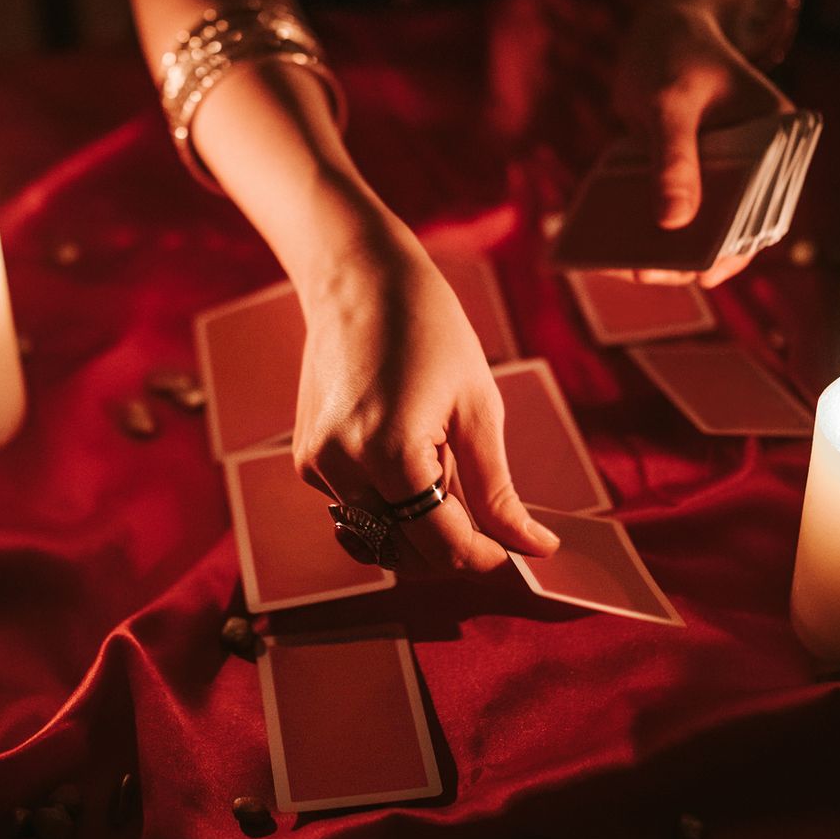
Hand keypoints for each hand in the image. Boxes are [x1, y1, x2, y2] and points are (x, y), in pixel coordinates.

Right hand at [293, 237, 560, 574]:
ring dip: (417, 530)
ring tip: (446, 473)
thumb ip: (498, 491)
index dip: (485, 556)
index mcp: (389, 454)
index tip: (516, 551)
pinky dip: (390, 503)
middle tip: (491, 521)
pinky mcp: (306, 461)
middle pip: (404, 552)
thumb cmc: (430, 331)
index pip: (442, 544)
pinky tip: (409, 454)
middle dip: (451, 548)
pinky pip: (356, 507)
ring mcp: (316, 467)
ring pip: (377, 537)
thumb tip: (533, 548)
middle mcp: (341, 468)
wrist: (359, 282)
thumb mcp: (479, 409)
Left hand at [610, 0, 791, 288]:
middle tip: (641, 272)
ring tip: (617, 263)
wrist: (660, 31)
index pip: (765, 210)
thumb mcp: (670, 102)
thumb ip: (675, 157)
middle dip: (688, 256)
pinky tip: (607, 242)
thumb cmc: (674, 55)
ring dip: (661, 248)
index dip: (736, 249)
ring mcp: (723, 173)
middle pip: (729, 227)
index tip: (702, 275)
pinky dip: (645, 226)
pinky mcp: (690, 176)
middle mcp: (757, 165)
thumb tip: (675, 221)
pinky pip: (671, 210)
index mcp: (779, 145)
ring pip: (697, 225)